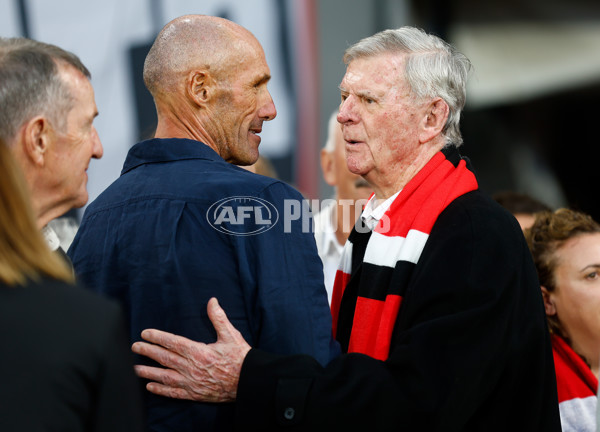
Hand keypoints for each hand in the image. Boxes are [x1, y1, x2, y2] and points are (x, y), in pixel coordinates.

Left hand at [131, 297, 250, 401]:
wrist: (248, 382)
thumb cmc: (240, 358)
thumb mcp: (231, 335)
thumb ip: (219, 318)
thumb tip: (212, 301)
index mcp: (198, 351)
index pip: (172, 342)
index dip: (157, 337)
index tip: (145, 333)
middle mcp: (191, 368)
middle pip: (164, 358)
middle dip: (148, 352)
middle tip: (135, 347)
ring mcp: (191, 382)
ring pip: (164, 377)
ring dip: (149, 372)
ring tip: (136, 368)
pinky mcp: (194, 394)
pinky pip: (173, 393)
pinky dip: (161, 390)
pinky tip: (150, 387)